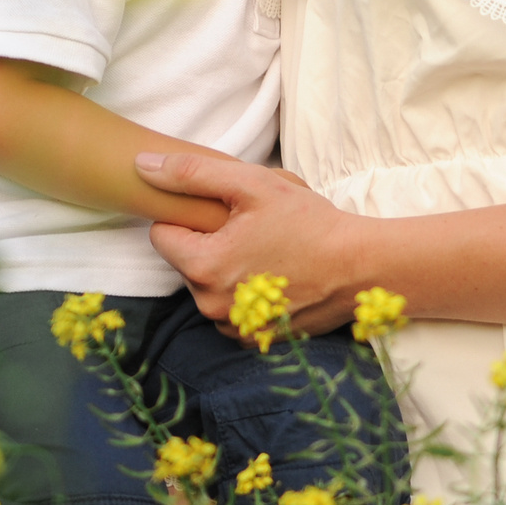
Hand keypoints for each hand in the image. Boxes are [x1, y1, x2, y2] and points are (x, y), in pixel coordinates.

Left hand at [138, 153, 364, 336]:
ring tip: (265, 251)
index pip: (162, 234)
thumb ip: (192, 173)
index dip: (188, 216)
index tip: (221, 211)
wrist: (362, 268)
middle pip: (186, 261)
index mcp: (203, 266)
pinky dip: (244, 293)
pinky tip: (274, 275)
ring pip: (207, 286)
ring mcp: (233, 327)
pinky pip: (230, 309)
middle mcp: (210, 305)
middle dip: (208, 242)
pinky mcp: (254, 338)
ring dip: (226, 268)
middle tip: (250, 227)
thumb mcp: (251, 184)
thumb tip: (143, 165)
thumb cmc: (309, 223)